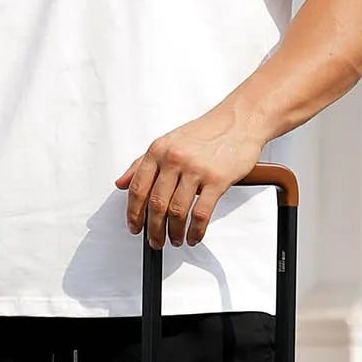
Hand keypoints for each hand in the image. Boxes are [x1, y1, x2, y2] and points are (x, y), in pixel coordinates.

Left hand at [116, 109, 268, 248]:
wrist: (240, 120)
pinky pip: (201, 214)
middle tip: (155, 241)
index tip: (135, 227)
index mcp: (158, 151)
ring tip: (175, 240)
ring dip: (174, 233)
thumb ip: (141, 163)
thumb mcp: (167, 142)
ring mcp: (196, 170)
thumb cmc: (205, 133)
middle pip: (156, 204)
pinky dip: (195, 231)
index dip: (133, 213)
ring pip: (177, 212)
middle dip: (153, 229)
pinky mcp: (217, 180)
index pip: (138, 188)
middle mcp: (174, 159)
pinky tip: (194, 236)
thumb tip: (121, 183)